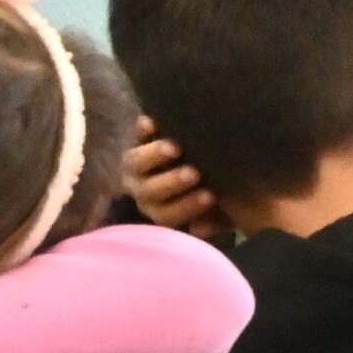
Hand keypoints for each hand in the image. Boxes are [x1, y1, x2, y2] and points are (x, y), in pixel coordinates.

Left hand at [126, 128, 226, 242]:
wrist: (201, 161)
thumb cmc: (212, 190)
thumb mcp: (218, 210)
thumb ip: (214, 220)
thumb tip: (200, 229)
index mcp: (161, 209)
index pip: (168, 214)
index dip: (187, 207)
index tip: (211, 196)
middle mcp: (144, 190)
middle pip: (148, 191)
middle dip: (170, 183)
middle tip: (193, 173)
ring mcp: (138, 165)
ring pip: (134, 163)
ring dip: (152, 156)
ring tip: (174, 148)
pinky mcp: (139, 139)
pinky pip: (134, 135)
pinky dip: (141, 130)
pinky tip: (151, 122)